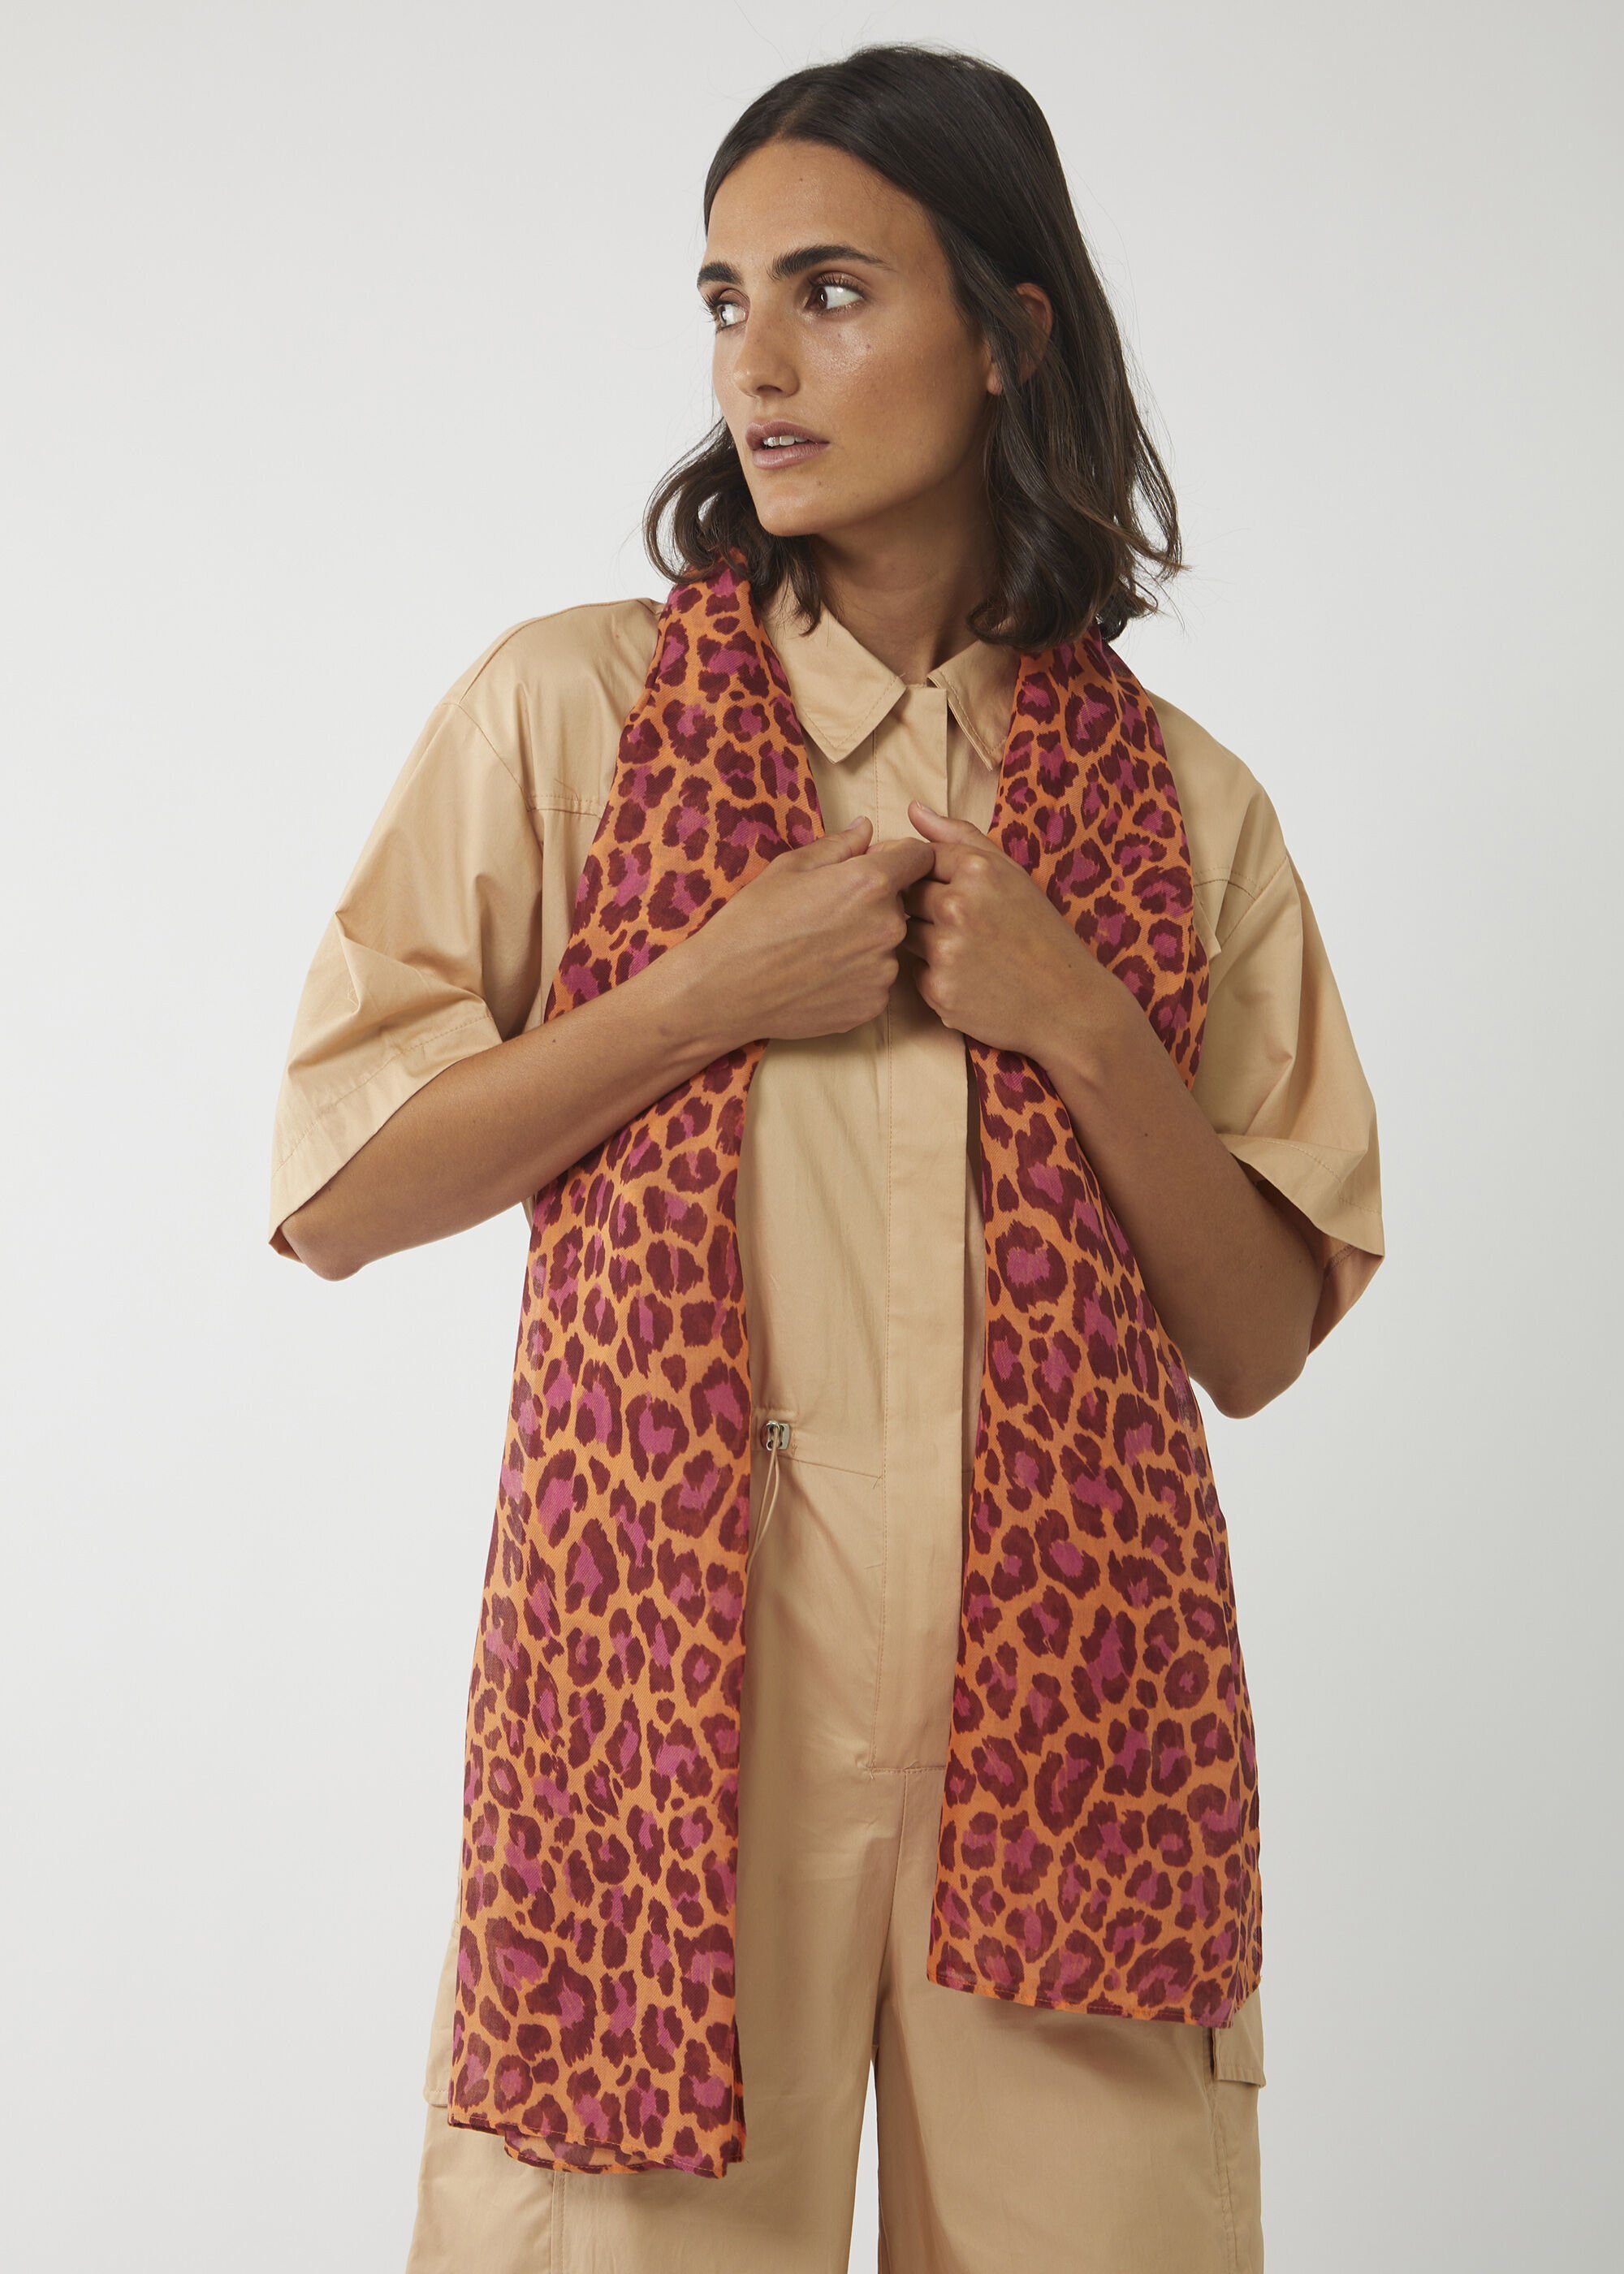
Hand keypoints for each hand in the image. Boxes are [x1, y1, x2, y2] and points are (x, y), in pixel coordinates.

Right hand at [693, 816, 935, 1046]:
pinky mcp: (873, 1005)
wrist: (725, 989)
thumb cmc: (750, 922)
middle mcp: (889, 927)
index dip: (900, 858)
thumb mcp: (788, 868)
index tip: (878, 865)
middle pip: (903, 902)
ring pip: (889, 943)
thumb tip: (867, 829)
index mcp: (871, 883)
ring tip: (820, 947)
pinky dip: (857, 975)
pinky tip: (820, 975)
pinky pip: (877, 980)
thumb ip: (839, 846)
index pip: (920, 857)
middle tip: (829, 912)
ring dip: (867, 940)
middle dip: (877, 901)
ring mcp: (884, 971)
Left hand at [898, 800, 1124, 1057]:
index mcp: (977, 870)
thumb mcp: (1011, 874)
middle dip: (924, 906)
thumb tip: (912, 808)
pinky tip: (969, 978)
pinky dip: (935, 974)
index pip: (919, 857)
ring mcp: (945, 950)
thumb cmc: (1040, 933)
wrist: (1067, 1004)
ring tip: (968, 950)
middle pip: (905, 894)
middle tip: (962, 924)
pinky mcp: (938, 990)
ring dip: (926, 939)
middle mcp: (956, 906)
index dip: (929, 875)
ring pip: (905, 932)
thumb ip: (959, 837)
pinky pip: (915, 972)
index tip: (948, 890)